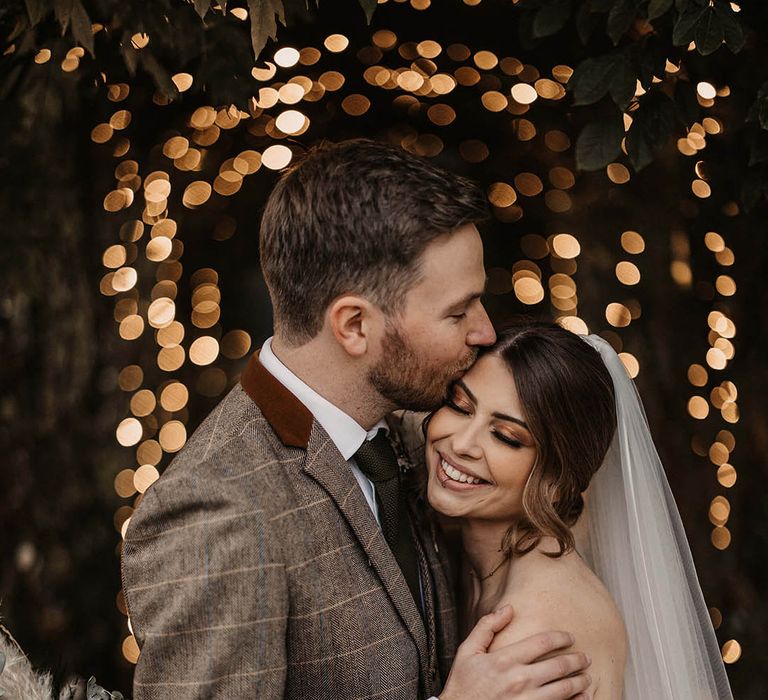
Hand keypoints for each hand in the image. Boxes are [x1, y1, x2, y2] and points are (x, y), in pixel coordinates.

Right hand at [439, 606, 591, 699]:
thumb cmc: (463, 685)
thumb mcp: (467, 651)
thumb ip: (487, 627)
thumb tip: (508, 608)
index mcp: (505, 660)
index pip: (542, 642)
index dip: (560, 637)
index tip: (569, 637)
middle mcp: (519, 680)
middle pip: (558, 666)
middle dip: (576, 660)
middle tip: (585, 658)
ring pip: (564, 690)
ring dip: (580, 682)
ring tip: (586, 677)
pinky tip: (582, 698)